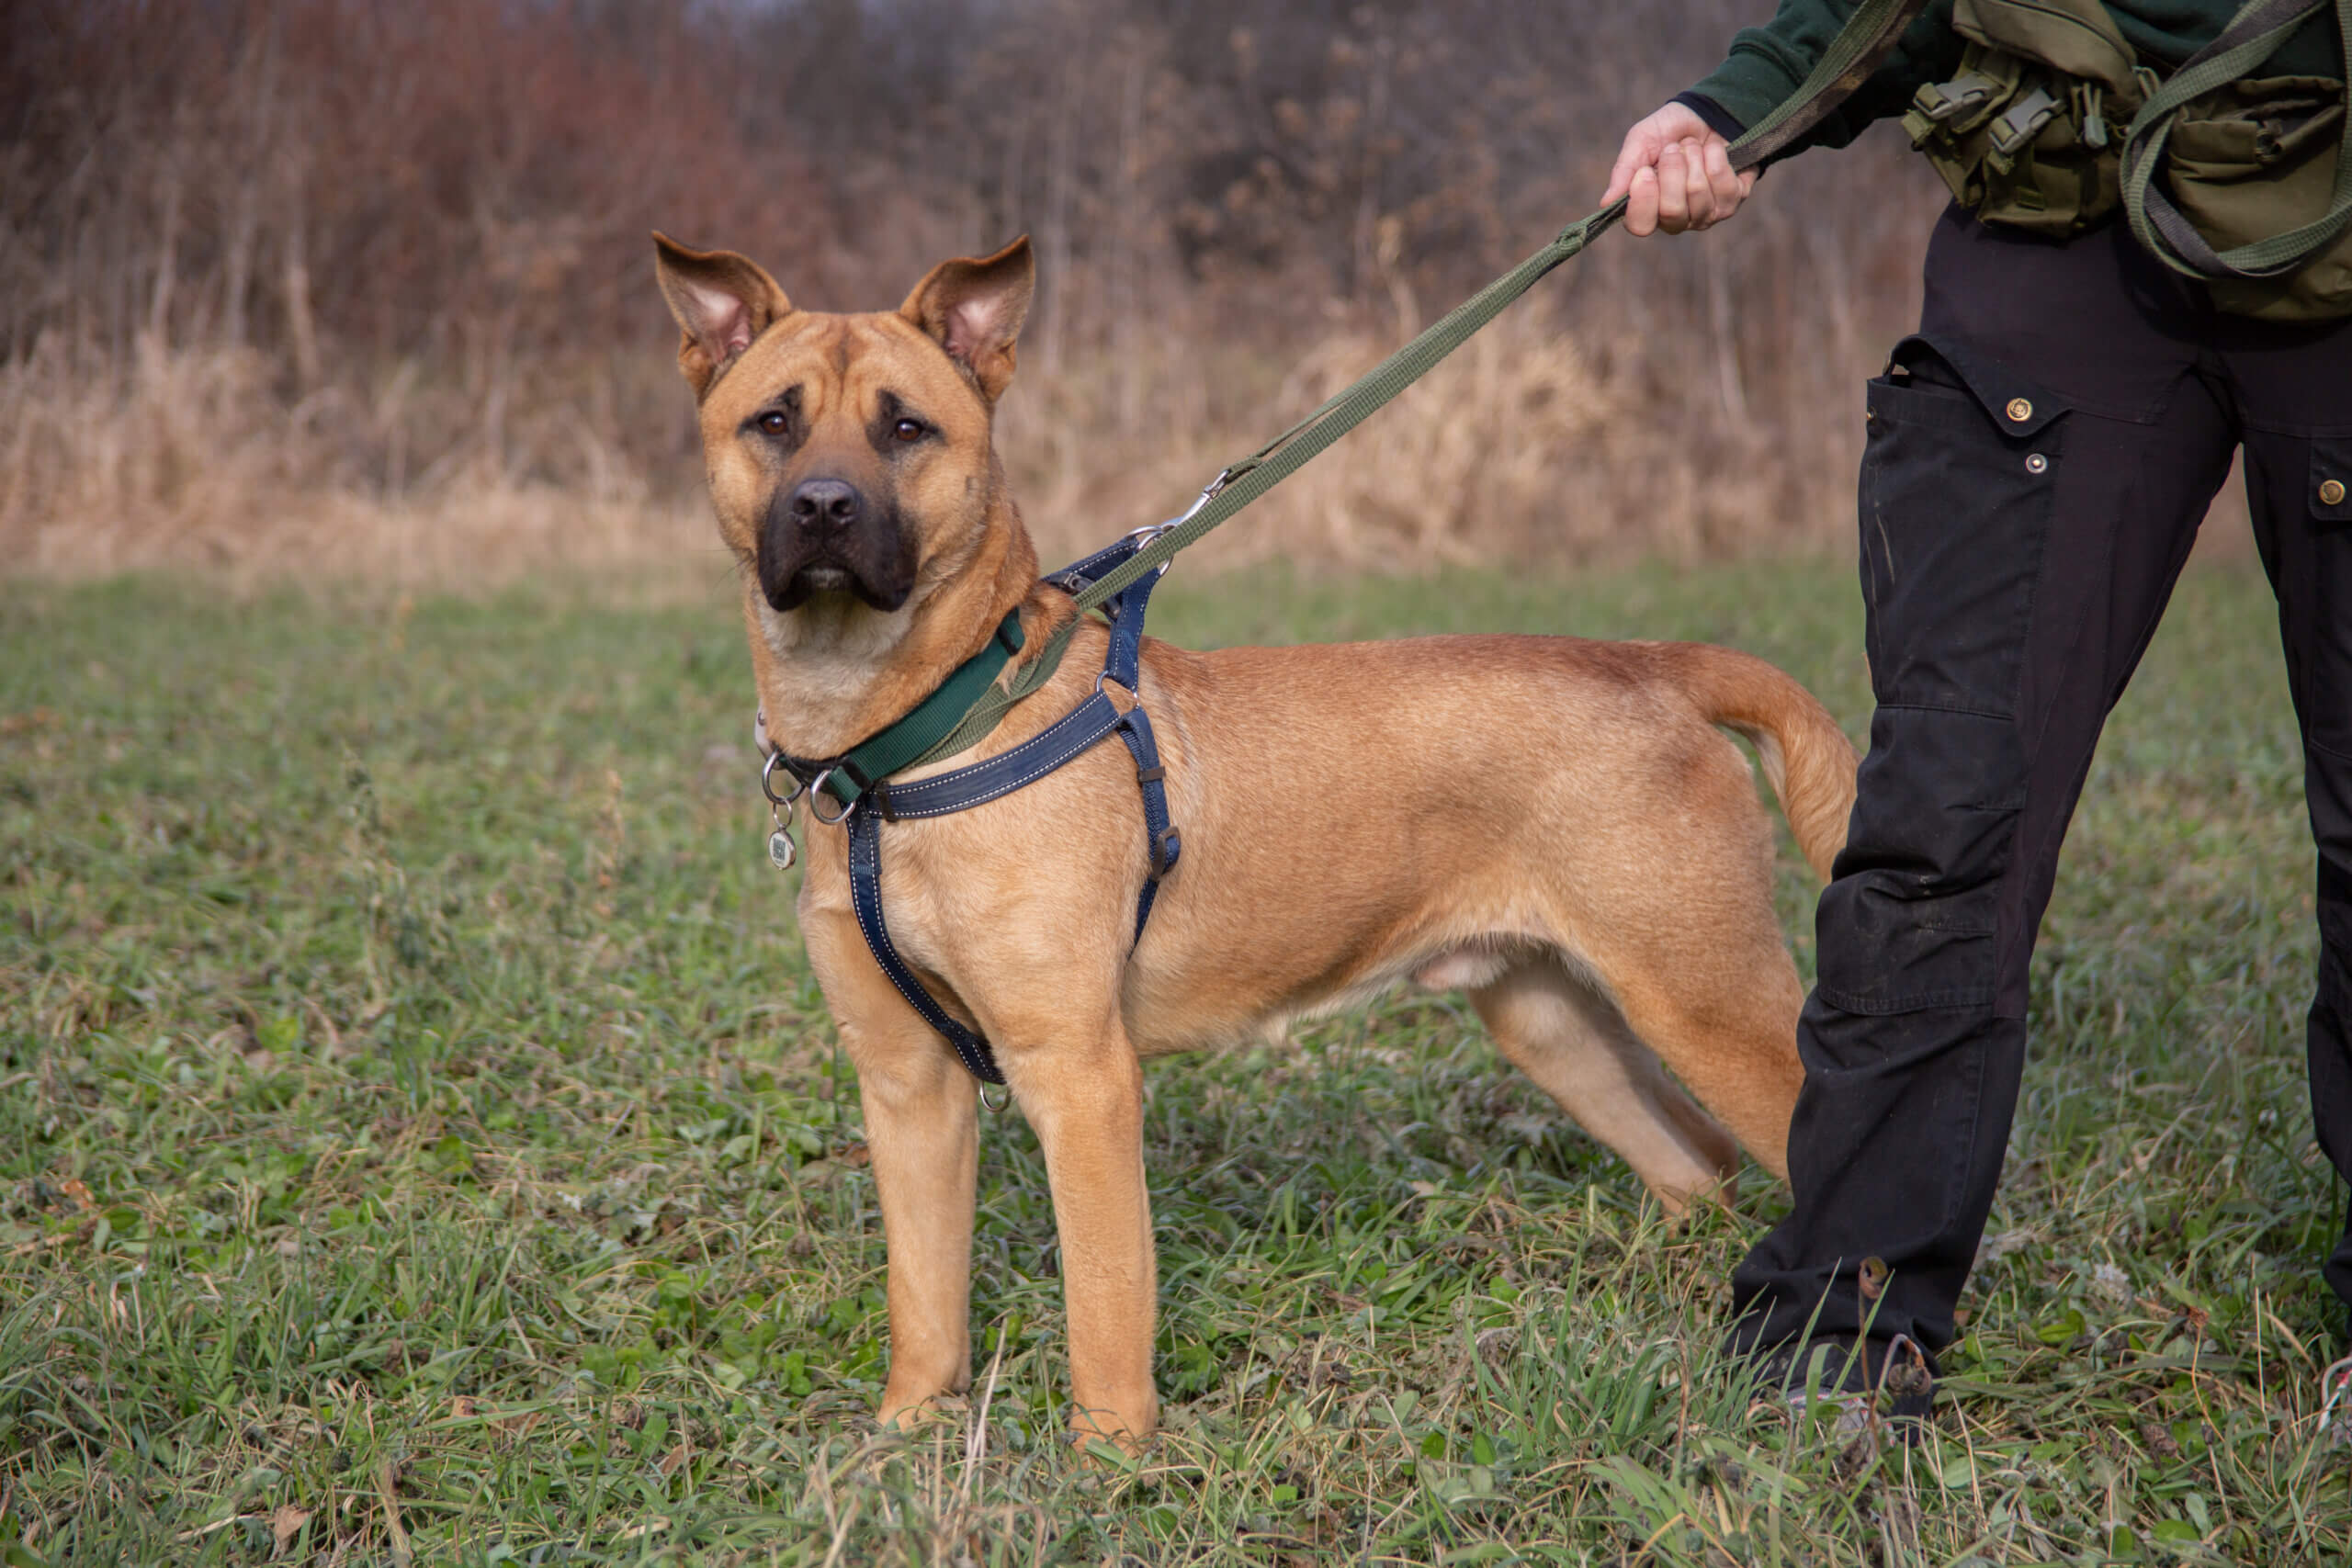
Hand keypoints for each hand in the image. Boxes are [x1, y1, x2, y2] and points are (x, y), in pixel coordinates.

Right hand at [1603, 103, 1758, 236]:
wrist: (1709, 112)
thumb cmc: (1670, 131)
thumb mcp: (1641, 141)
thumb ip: (1624, 171)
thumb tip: (1606, 203)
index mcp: (1648, 209)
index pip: (1640, 226)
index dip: (1643, 200)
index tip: (1645, 171)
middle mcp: (1677, 219)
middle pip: (1672, 211)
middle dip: (1673, 170)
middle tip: (1674, 148)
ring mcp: (1706, 214)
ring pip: (1698, 195)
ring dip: (1694, 159)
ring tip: (1693, 147)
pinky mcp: (1732, 201)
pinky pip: (1723, 184)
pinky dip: (1715, 157)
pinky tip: (1713, 151)